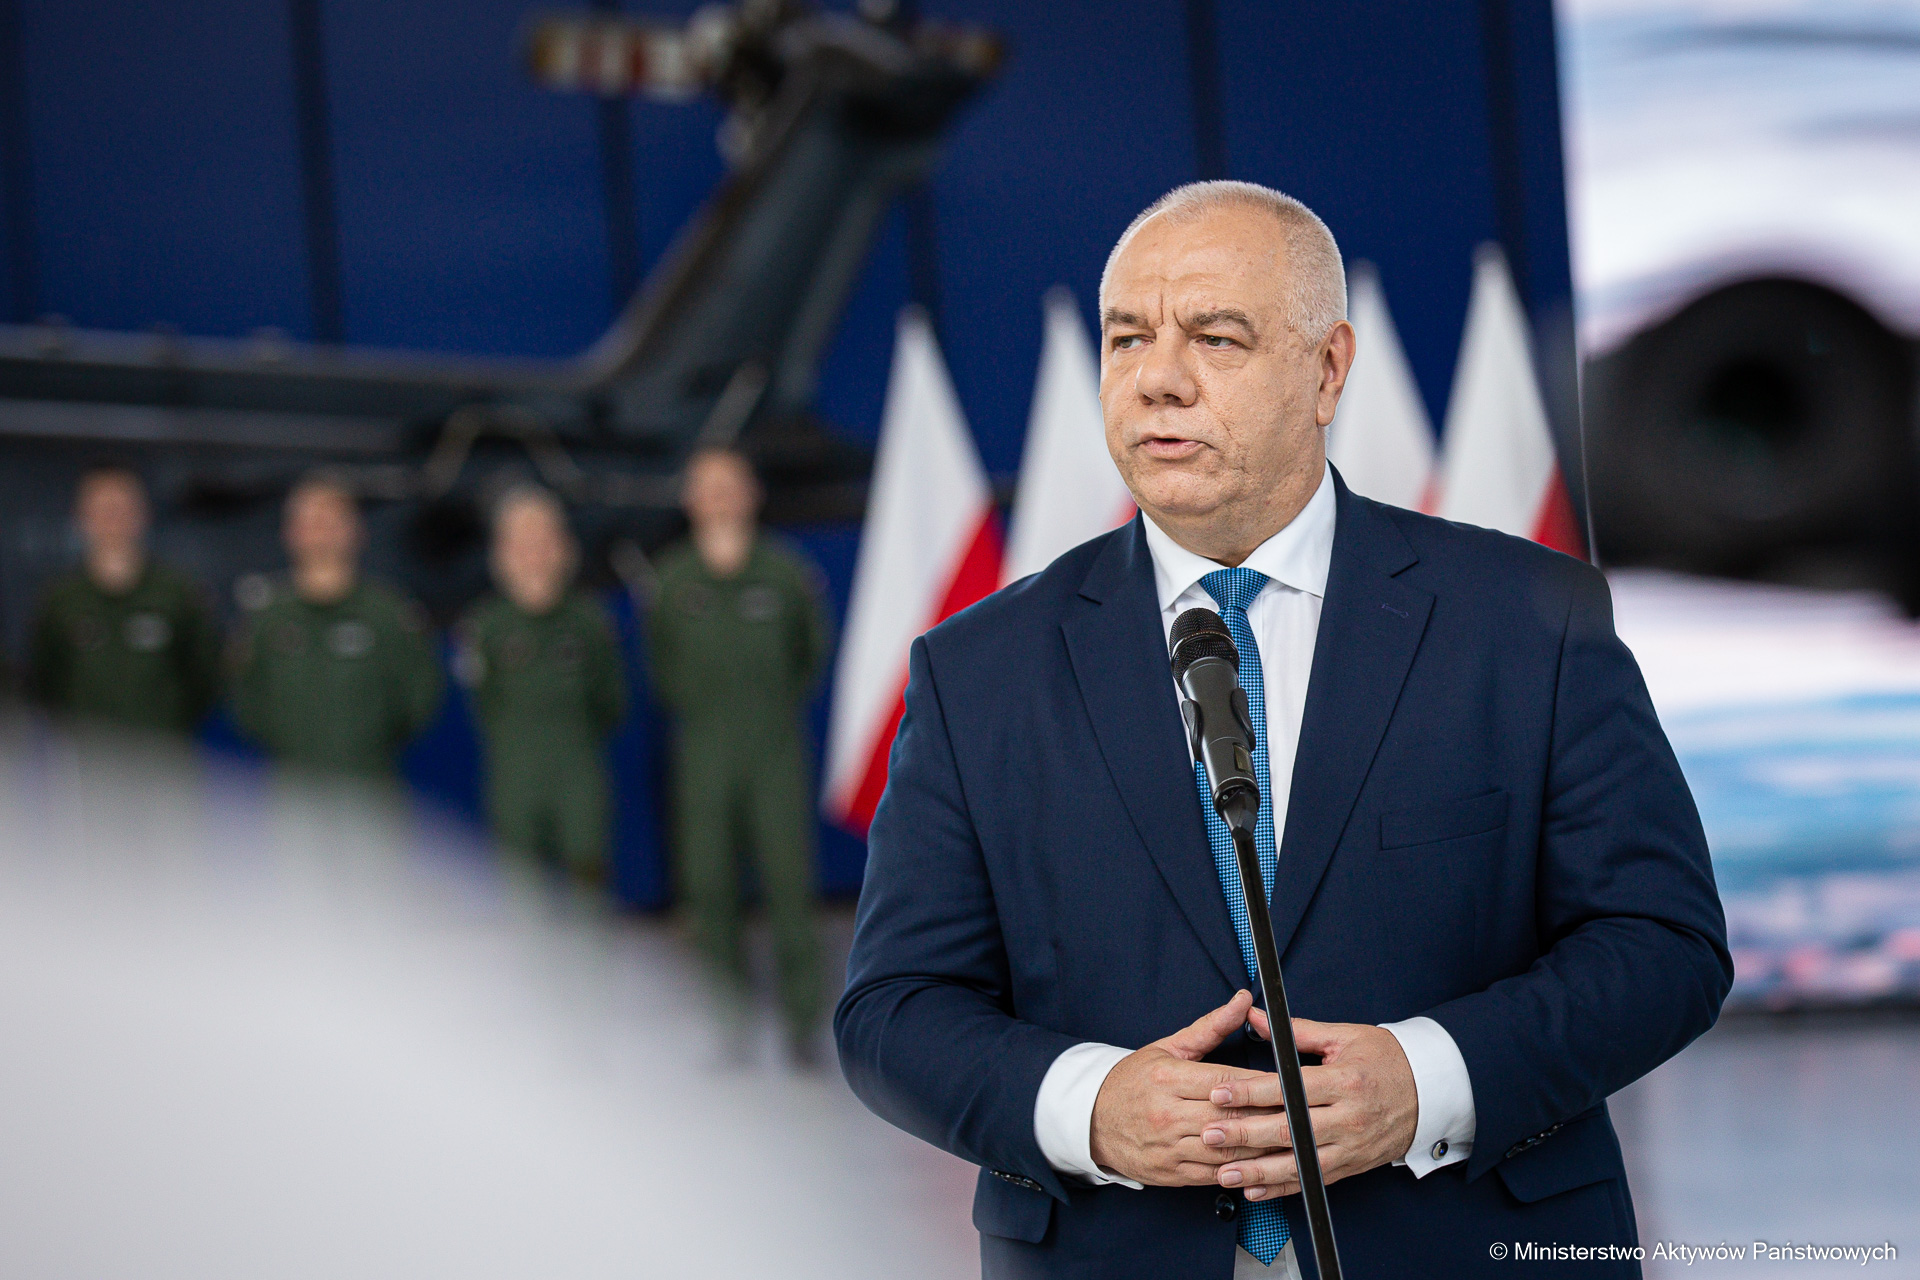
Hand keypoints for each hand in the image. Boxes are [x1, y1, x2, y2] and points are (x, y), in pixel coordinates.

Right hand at [1088, 990, 1283, 1185]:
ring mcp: (1169, 1146)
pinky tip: (1262, 1165)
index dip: (1263, 1086)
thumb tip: (1243, 1000)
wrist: (1091, 1119)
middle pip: (1231, 1118)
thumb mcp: (1168, 1048)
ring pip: (1227, 1151)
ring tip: (1291, 1142)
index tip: (1291, 1084)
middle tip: (1302, 1115)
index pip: (1226, 1082)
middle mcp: (1167, 1114)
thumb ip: (1211, 1026)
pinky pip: (1214, 1175)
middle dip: (1269, 1118)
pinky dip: (1241, 1171)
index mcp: (1167, 1079)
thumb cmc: (1133, 1081)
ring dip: (1261, 1148)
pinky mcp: (1171, 1172)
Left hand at [1202, 1018, 1418, 1200]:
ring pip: (1299, 1163)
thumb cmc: (1387, 1060)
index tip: (1220, 1093)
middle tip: (1210, 1133)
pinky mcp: (1352, 1165)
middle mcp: (1347, 1117)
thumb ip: (1296, 1032)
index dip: (1250, 1092)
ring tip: (1224, 1172)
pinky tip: (1256, 1189)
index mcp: (1344, 1081)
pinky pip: (1312, 1180)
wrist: (1432, 1092)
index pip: (1288, 1089)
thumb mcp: (1345, 1037)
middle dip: (1245, 1134)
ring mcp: (1350, 1145)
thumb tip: (1256, 1018)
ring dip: (1258, 1171)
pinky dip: (1283, 1187)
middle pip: (1289, 1130)